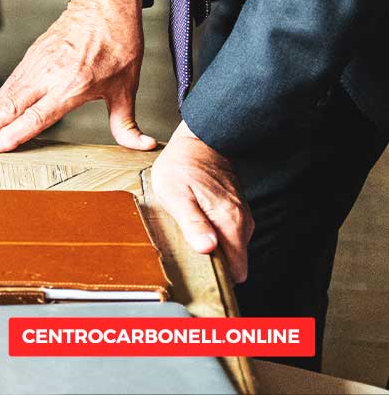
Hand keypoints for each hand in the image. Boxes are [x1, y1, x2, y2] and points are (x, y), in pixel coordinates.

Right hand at [0, 0, 153, 151]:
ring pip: (6, 93)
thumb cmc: (118, 44)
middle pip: (11, 105)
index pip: (36, 115)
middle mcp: (49, 76)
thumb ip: (127, 122)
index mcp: (72, 86)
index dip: (15, 132)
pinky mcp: (32, 56)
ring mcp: (37, 64)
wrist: (105, 7)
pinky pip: (12, 82)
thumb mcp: (127, 87)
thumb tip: (143, 146)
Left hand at [151, 121, 252, 281]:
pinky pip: (228, 237)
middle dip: (213, 268)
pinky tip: (195, 229)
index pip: (236, 271)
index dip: (218, 279)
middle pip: (234, 264)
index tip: (198, 278)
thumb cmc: (183, 165)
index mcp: (229, 223)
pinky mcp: (234, 212)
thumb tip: (208, 250)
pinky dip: (214, 239)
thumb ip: (193, 223)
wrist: (200, 140)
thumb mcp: (176, 194)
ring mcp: (240, 217)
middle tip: (187, 260)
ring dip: (212, 252)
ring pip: (231, 250)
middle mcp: (242, 223)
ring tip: (187, 242)